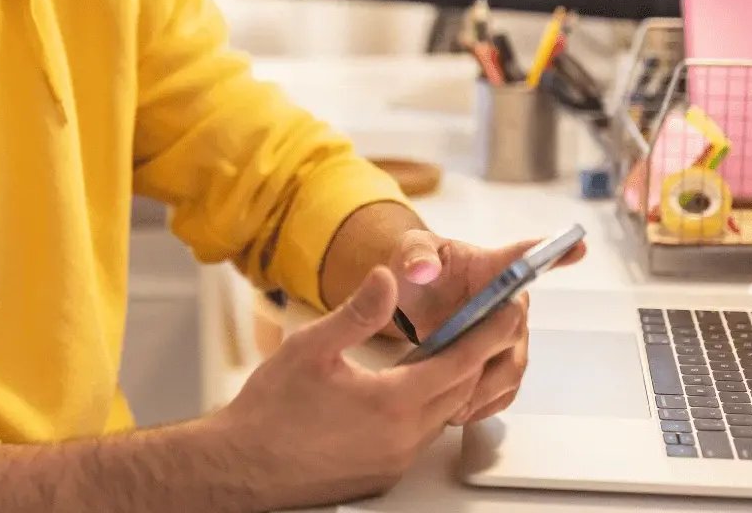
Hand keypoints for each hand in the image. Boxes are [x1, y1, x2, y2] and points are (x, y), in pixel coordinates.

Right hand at [210, 265, 522, 508]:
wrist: (241, 468)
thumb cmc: (269, 412)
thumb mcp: (311, 347)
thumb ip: (356, 313)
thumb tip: (387, 279)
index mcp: (391, 403)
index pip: (460, 362)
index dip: (489, 333)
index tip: (510, 310)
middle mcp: (402, 438)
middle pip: (461, 391)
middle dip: (480, 355)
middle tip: (490, 323)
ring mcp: (394, 460)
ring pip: (443, 416)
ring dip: (454, 383)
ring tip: (454, 350)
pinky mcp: (382, 474)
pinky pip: (423, 437)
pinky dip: (431, 408)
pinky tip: (415, 391)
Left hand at [390, 230, 587, 424]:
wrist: (412, 301)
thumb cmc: (418, 268)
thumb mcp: (410, 251)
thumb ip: (415, 255)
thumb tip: (423, 269)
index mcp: (493, 266)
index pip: (526, 256)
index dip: (555, 252)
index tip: (579, 245)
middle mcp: (511, 302)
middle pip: (515, 329)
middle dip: (489, 352)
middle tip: (458, 369)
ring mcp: (510, 335)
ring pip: (513, 366)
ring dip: (485, 388)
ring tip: (452, 405)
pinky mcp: (502, 363)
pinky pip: (505, 389)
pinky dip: (484, 404)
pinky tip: (459, 412)